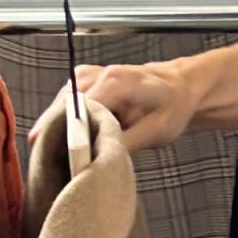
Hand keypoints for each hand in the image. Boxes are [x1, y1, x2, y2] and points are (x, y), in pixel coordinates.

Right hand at [31, 62, 199, 151]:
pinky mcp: (81, 82)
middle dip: (62, 136)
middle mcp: (94, 75)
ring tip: (72, 152)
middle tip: (67, 162)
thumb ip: (126, 143)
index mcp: (113, 83)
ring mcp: (84, 76)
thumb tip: (97, 157)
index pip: (77, 112)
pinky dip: (67, 122)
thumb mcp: (157, 130)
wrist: (178, 86)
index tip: (71, 160)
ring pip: (59, 109)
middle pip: (62, 110)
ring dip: (62, 130)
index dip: (71, 139)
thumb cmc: (172, 105)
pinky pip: (64, 106)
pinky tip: (76, 137)